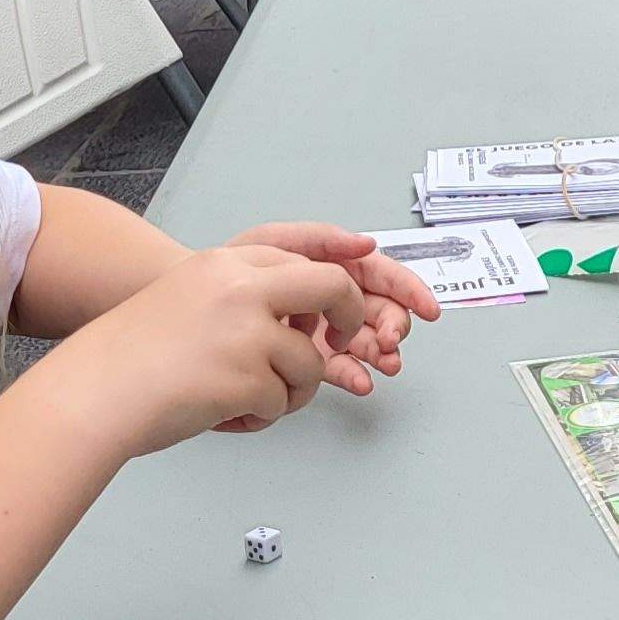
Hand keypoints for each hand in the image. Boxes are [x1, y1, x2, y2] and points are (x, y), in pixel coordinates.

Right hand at [61, 246, 378, 448]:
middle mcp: (241, 289)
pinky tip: (227, 414)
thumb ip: (238, 296)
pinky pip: (282, 402)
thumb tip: (290, 317)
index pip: (300, 262)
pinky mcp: (247, 378)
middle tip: (342, 344)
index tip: (328, 315)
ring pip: (310, 362)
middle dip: (349, 317)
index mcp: (223, 264)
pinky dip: (261, 417)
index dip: (324, 292)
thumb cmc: (128, 356)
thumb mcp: (186, 296)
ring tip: (250, 400)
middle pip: (331, 287)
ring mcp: (247, 332)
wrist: (95, 391)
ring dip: (290, 391)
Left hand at [224, 221, 441, 379]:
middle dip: (393, 325)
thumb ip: (319, 238)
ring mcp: (322, 331)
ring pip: (365, 343)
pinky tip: (359, 381)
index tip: (427, 309)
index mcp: (330, 267)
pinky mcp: (307, 360)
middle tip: (390, 340)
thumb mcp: (271, 242)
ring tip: (384, 364)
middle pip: (378, 311)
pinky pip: (337, 368)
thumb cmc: (229, 270)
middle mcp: (331, 299)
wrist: (191, 307)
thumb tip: (367, 243)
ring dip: (380, 354)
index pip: (379, 276)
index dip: (407, 290)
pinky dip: (353, 375)